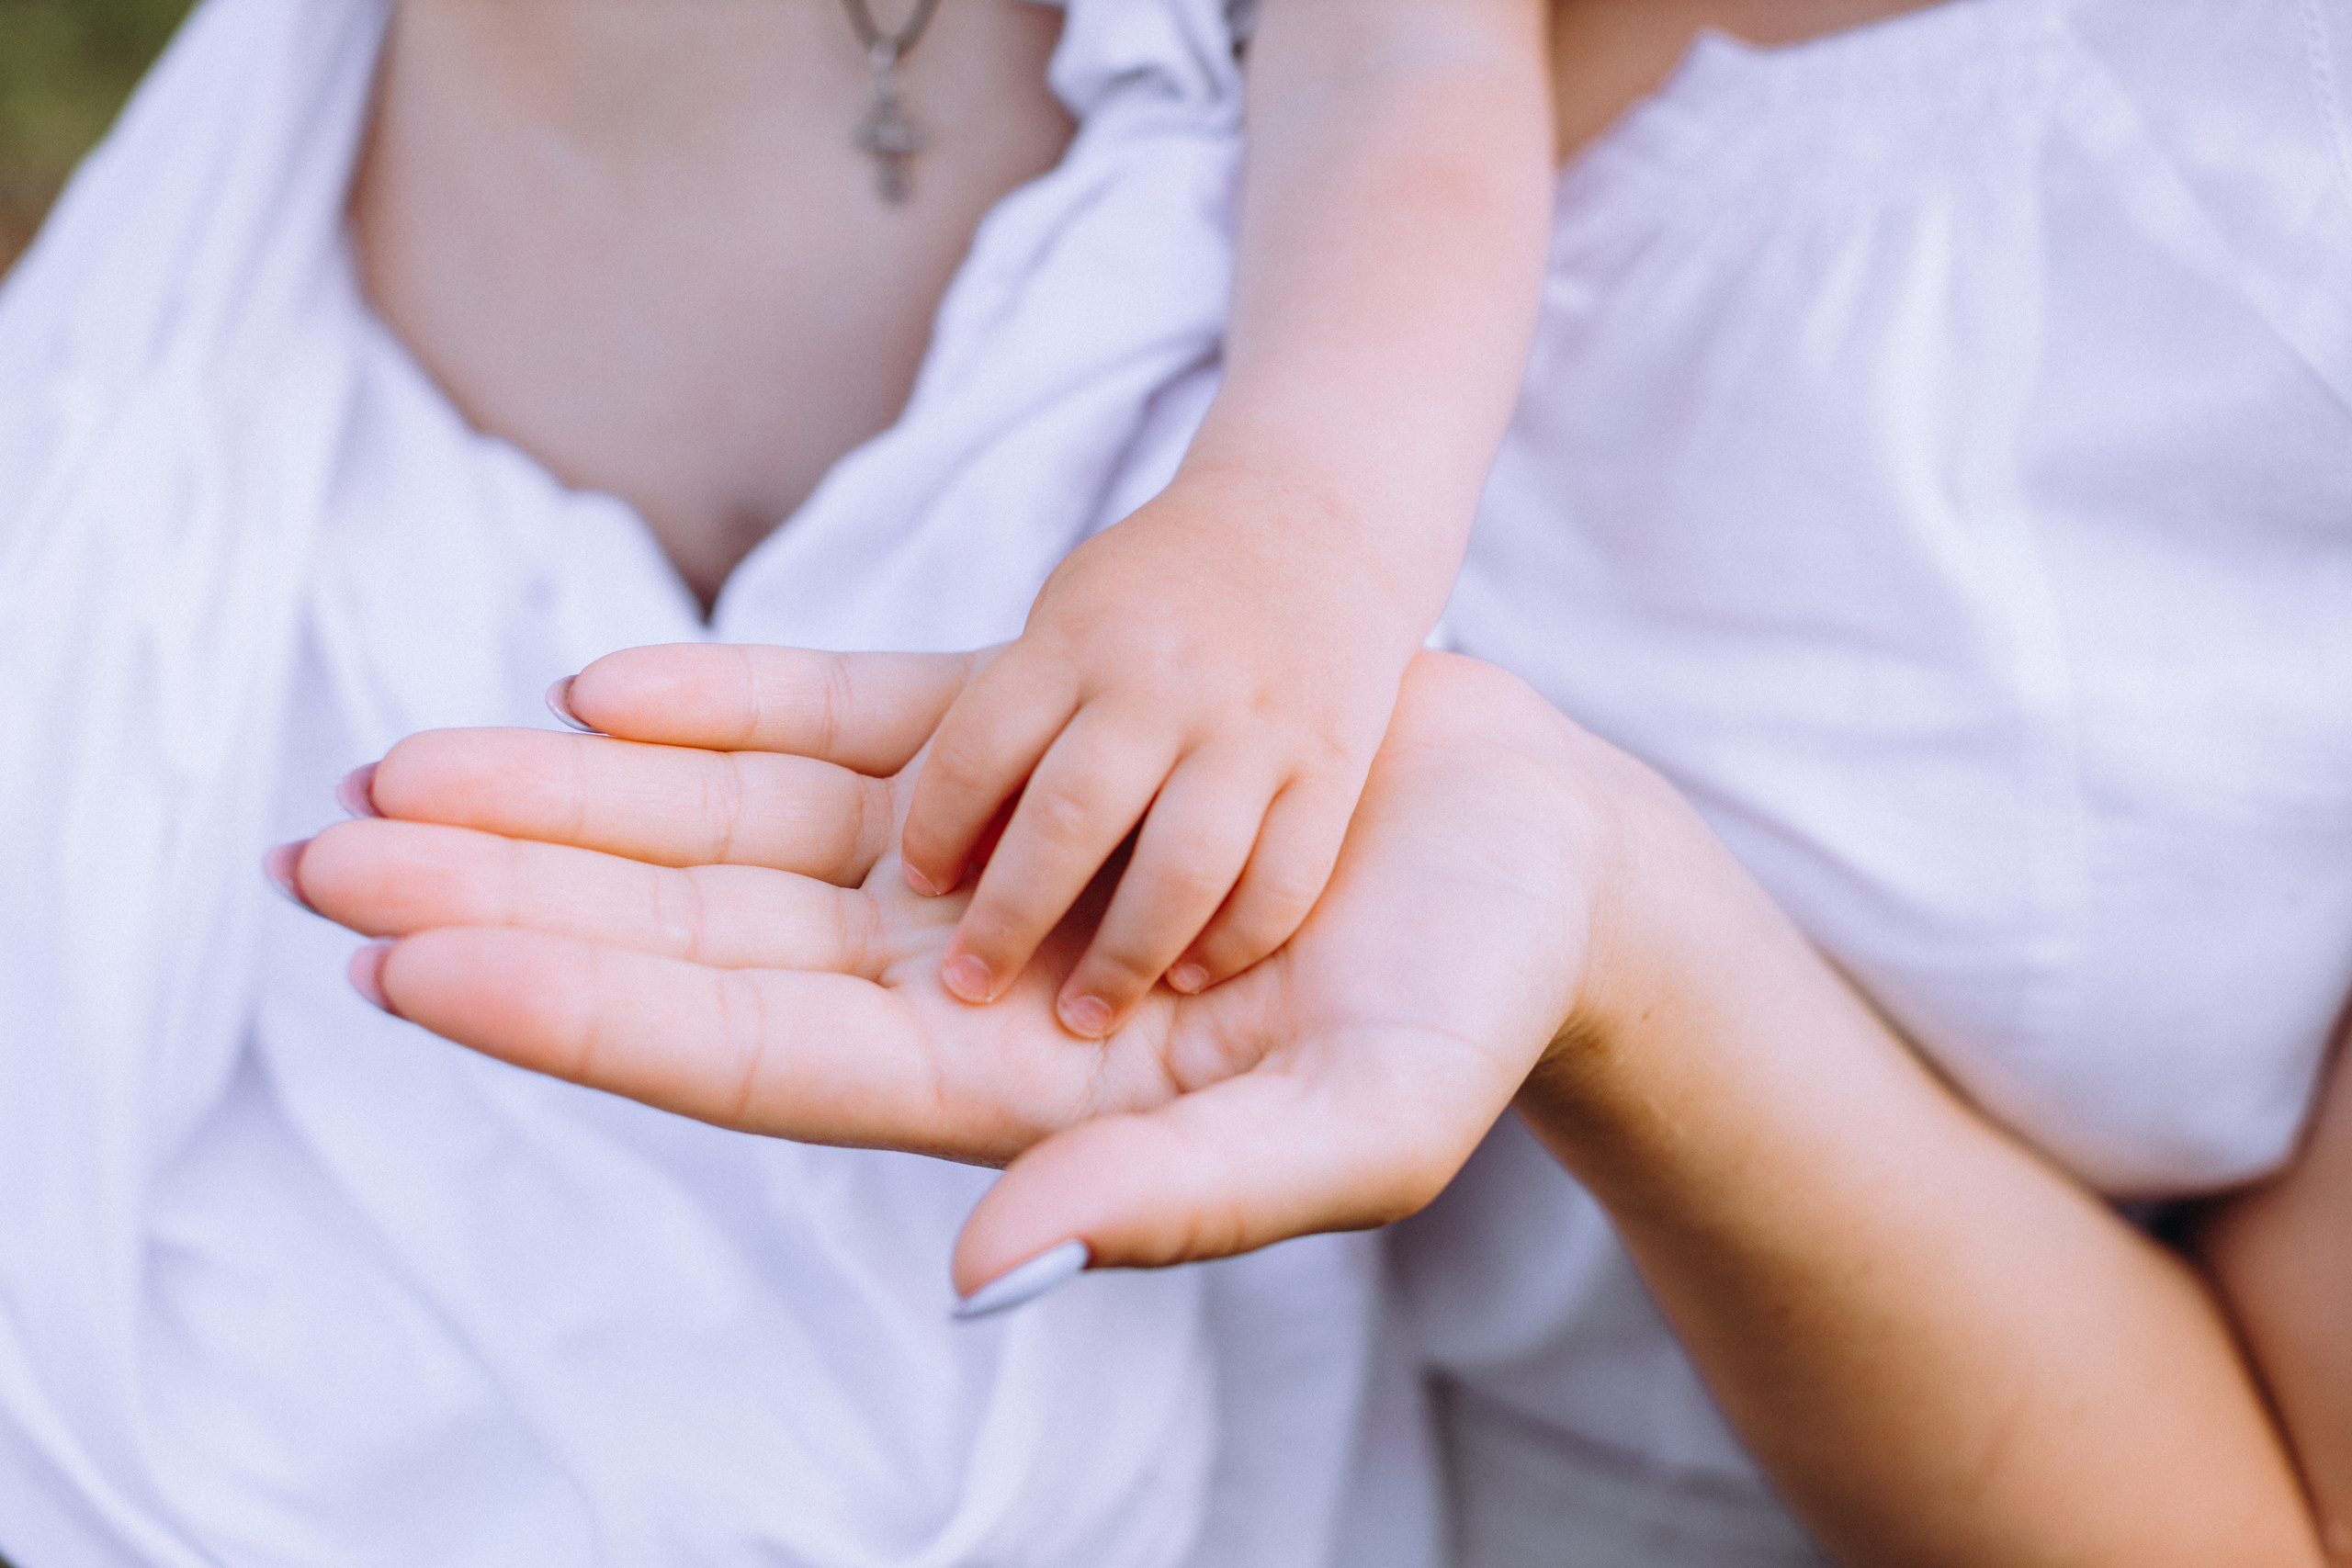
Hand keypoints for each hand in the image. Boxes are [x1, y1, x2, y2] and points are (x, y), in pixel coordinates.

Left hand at [289, 648, 1672, 1294]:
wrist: (1537, 853)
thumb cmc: (1473, 997)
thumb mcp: (1358, 1120)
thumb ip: (1182, 1198)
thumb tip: (988, 1272)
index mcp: (1018, 1089)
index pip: (759, 1055)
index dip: (587, 1012)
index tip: (417, 970)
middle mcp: (962, 980)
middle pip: (696, 944)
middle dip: (514, 902)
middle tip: (322, 862)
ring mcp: (981, 863)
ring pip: (734, 834)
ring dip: (570, 803)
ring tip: (395, 776)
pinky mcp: (1023, 748)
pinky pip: (839, 728)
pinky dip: (722, 710)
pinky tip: (599, 690)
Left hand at [898, 470, 1432, 1038]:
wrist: (1319, 523)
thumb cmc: (1159, 595)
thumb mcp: (1072, 614)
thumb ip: (1021, 715)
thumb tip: (951, 853)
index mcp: (1080, 637)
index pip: (980, 747)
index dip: (938, 830)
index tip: (921, 887)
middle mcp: (1165, 682)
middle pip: (1070, 819)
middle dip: (1010, 919)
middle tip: (970, 986)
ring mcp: (1256, 725)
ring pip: (1183, 866)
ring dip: (1126, 956)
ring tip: (1082, 1015)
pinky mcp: (1334, 764)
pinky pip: (1285, 876)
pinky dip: (1236, 938)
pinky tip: (1189, 978)